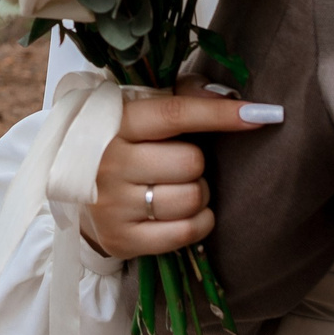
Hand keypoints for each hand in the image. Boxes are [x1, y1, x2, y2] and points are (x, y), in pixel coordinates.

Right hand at [79, 89, 283, 259]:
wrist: (73, 190)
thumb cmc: (122, 142)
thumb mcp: (141, 109)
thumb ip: (184, 95)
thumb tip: (230, 97)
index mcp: (113, 123)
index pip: (174, 114)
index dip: (220, 114)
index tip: (260, 114)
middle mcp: (108, 163)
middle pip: (190, 162)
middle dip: (197, 164)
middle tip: (179, 164)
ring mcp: (112, 205)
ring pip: (191, 198)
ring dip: (198, 194)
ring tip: (177, 188)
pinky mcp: (122, 239)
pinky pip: (185, 232)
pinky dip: (198, 223)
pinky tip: (184, 214)